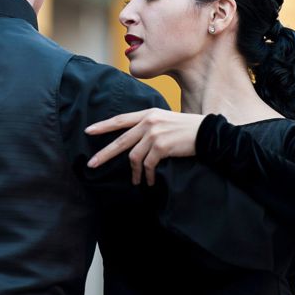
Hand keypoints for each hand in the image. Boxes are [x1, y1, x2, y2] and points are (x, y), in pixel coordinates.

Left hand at [85, 109, 204, 185]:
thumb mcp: (164, 120)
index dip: (103, 126)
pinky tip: (150, 181)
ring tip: (136, 180)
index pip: (120, 119)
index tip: (88, 131)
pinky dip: (147, 175)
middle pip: (120, 140)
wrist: (206, 134)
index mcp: (147, 113)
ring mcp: (154, 134)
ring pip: (134, 157)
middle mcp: (148, 121)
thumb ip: (148, 125)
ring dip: (134, 172)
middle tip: (92, 164)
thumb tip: (132, 142)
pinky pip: (148, 165)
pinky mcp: (161, 146)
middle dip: (104, 154)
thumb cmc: (186, 129)